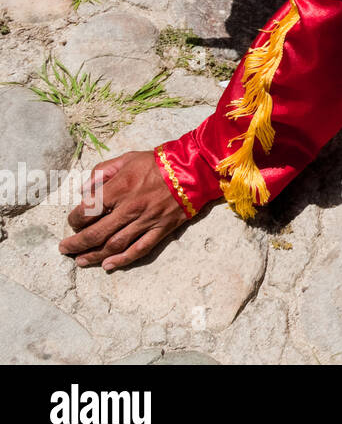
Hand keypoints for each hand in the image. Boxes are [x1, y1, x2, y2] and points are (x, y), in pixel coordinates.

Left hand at [60, 152, 189, 270]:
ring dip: (94, 256)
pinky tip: (108, 266)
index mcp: (120, 188)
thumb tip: (84, 190)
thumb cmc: (158, 162)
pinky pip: (140, 249)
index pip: (87, 210)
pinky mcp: (161, 229)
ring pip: (114, 245)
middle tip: (65, 249)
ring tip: (81, 261)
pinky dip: (123, 260)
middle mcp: (130, 208)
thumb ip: (102, 171)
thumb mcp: (127, 157)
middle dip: (76, 243)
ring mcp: (146, 221)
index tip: (73, 222)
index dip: (74, 219)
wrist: (194, 168)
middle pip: (96, 233)